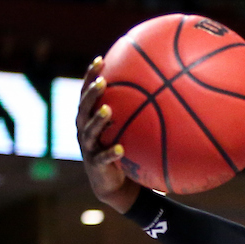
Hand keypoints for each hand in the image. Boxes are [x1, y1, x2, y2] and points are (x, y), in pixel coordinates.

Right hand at [76, 57, 140, 212]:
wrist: (112, 184)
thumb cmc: (121, 150)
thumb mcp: (126, 130)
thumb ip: (134, 113)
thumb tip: (160, 91)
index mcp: (89, 118)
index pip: (87, 93)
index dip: (90, 76)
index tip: (100, 60)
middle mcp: (84, 129)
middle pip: (84, 107)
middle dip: (91, 94)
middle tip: (102, 82)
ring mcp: (88, 147)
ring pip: (89, 131)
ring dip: (98, 120)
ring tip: (108, 110)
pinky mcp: (95, 164)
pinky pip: (103, 157)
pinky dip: (111, 153)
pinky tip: (121, 148)